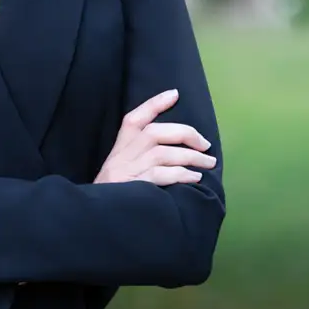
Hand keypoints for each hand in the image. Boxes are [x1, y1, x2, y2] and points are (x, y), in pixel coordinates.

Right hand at [94, 89, 215, 185]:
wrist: (100, 214)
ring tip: (208, 163)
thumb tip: (179, 141)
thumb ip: (140, 150)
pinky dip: (182, 175)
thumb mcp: (122, 164)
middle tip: (206, 144)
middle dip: (185, 135)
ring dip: (191, 158)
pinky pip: (163, 175)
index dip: (155, 103)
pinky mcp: (136, 187)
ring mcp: (129, 170)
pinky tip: (195, 178)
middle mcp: (124, 154)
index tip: (175, 94)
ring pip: (163, 154)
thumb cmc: (116, 189)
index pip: (135, 118)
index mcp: (120, 145)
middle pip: (155, 132)